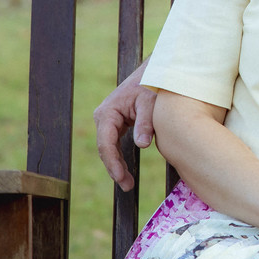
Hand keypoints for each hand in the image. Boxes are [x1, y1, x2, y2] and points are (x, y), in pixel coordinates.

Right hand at [93, 62, 155, 190]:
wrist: (155, 72)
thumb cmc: (153, 85)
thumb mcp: (151, 102)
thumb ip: (146, 122)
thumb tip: (142, 145)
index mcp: (108, 112)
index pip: (106, 143)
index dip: (113, 163)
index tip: (121, 178)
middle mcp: (103, 116)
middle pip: (105, 148)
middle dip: (114, 168)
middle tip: (127, 186)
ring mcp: (108, 120)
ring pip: (109, 148)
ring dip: (117, 165)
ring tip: (127, 183)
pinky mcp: (116, 123)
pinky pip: (114, 143)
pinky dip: (119, 157)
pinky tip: (126, 171)